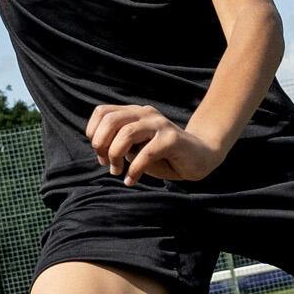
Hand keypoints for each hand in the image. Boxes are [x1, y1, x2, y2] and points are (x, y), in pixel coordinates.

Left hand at [85, 103, 222, 184]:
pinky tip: (132, 181)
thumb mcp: (136, 148)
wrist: (200, 157)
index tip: (101, 155)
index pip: (102, 113)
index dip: (94, 133)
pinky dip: (134, 170)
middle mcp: (146, 113)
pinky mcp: (172, 139)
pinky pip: (146, 153)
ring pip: (126, 133)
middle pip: (110, 120)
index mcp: (134, 113)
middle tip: (107, 164)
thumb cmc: (164, 155)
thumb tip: (100, 149)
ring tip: (118, 172)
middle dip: (101, 145)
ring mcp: (160, 125)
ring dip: (116, 156)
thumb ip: (119, 143)